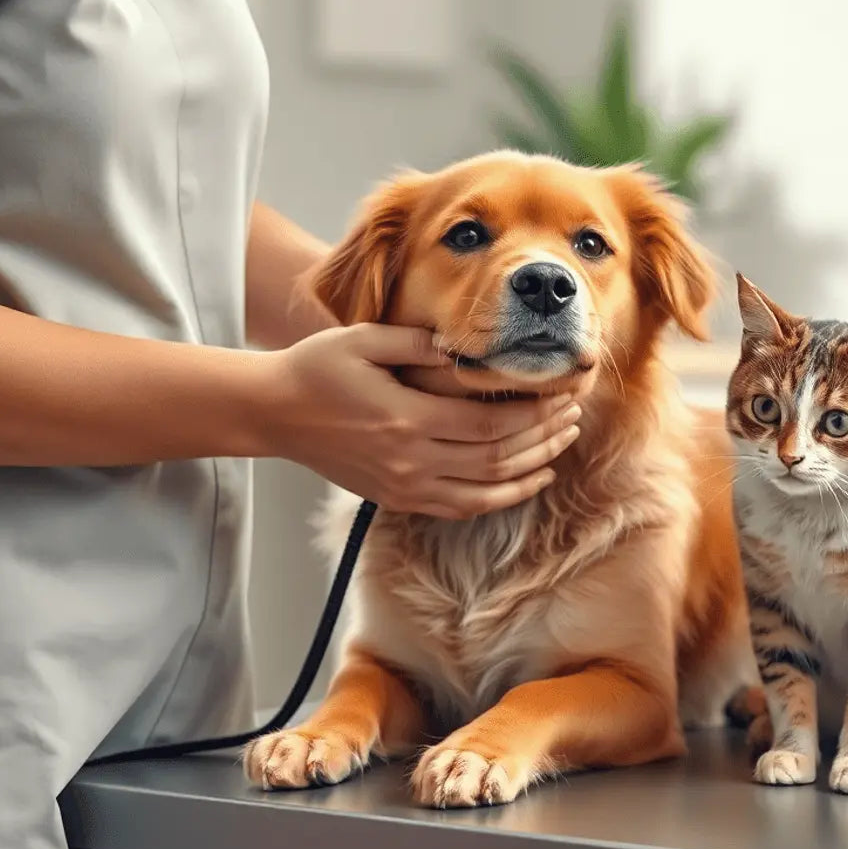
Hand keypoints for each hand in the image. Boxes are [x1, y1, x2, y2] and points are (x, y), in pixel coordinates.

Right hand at [255, 324, 580, 517]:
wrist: (273, 413)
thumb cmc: (318, 368)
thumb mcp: (365, 340)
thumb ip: (420, 344)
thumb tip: (471, 346)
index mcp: (406, 419)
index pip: (490, 424)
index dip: (534, 412)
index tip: (563, 394)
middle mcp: (410, 461)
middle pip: (497, 459)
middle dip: (543, 437)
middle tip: (574, 415)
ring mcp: (404, 486)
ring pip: (486, 491)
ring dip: (531, 470)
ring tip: (562, 445)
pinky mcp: (397, 498)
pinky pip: (461, 508)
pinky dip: (501, 498)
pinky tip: (528, 481)